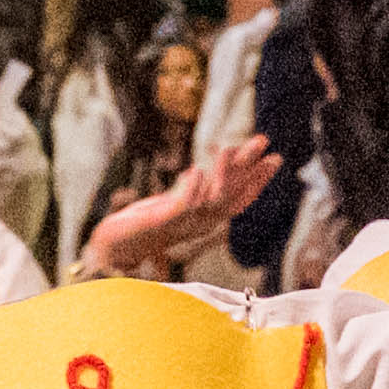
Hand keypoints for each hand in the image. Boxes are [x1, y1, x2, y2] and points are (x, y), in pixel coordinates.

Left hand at [81, 134, 287, 277]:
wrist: (115, 245)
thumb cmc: (144, 226)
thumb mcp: (174, 205)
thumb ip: (191, 194)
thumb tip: (203, 175)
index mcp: (206, 219)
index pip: (239, 199)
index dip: (257, 180)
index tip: (274, 159)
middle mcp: (200, 223)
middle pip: (231, 196)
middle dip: (249, 169)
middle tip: (263, 143)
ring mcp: (182, 224)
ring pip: (210, 200)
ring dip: (221, 174)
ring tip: (228, 148)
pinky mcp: (162, 223)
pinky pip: (181, 207)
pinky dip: (190, 190)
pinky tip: (195, 171)